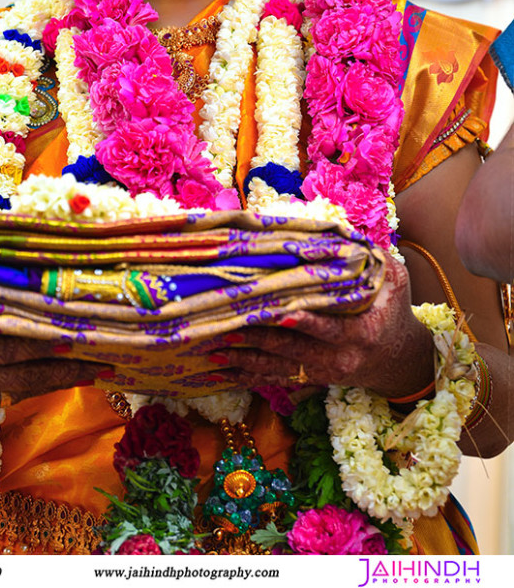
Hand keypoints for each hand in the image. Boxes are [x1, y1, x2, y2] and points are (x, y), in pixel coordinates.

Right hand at [0, 242, 112, 427]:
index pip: (7, 340)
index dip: (44, 337)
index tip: (76, 329)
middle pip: (28, 367)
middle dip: (68, 359)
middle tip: (107, 347)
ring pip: (30, 386)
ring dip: (67, 377)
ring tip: (104, 364)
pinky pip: (20, 396)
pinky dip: (48, 385)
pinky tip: (76, 376)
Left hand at [208, 256, 434, 397]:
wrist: (399, 357)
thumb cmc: (392, 309)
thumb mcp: (393, 279)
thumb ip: (370, 258)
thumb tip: (336, 233)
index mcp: (363, 332)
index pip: (332, 329)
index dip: (307, 323)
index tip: (282, 313)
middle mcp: (341, 357)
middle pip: (295, 350)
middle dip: (260, 338)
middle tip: (227, 325)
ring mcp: (324, 372)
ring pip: (280, 367)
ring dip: (246, 359)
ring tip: (214, 349)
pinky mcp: (311, 379)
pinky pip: (277, 380)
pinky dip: (250, 376)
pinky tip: (224, 370)